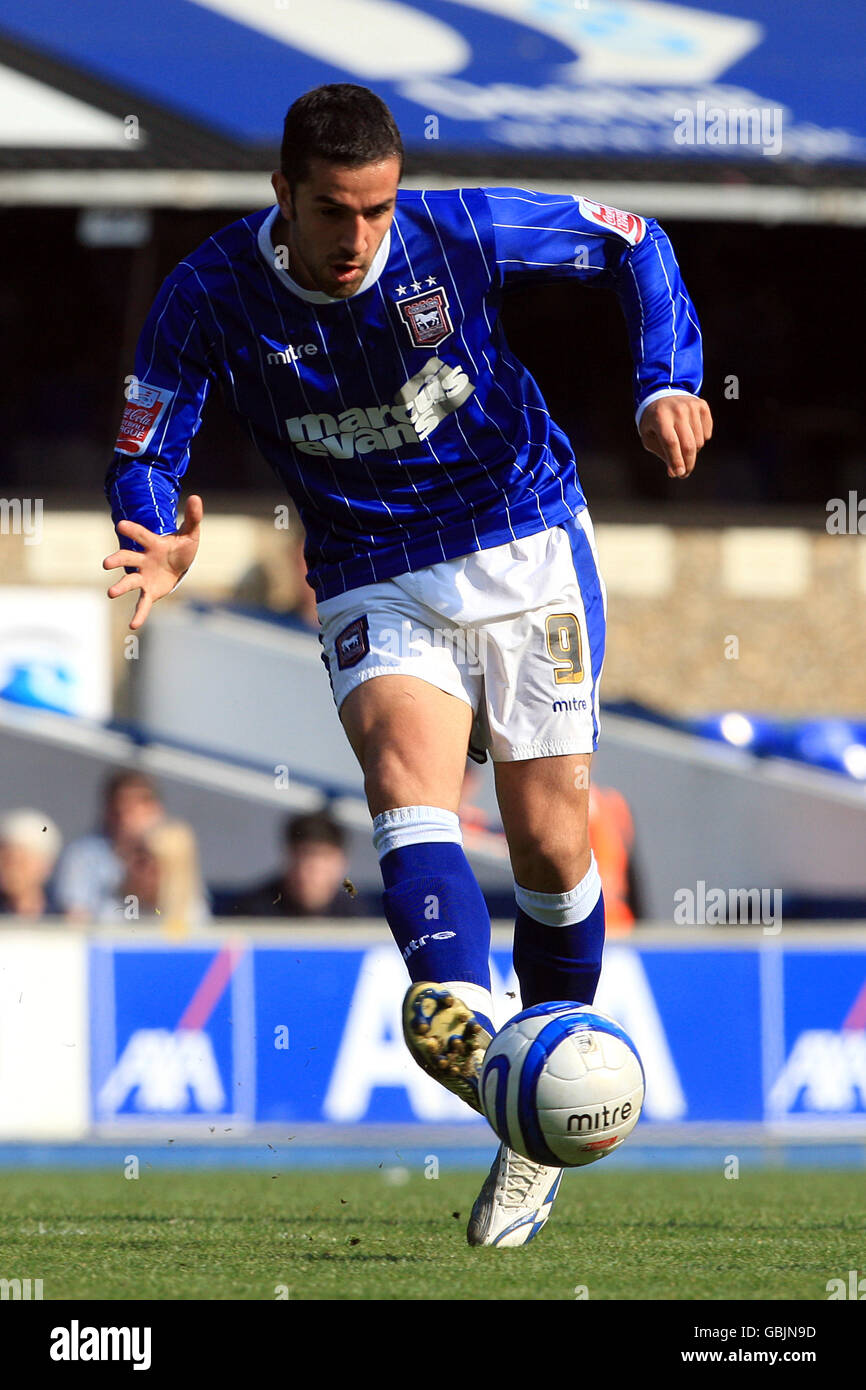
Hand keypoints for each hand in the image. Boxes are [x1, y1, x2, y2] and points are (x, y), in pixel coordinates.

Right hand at [104, 494, 202, 630]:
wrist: (179, 566)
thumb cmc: (181, 547)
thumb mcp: (191, 533)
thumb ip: (193, 517)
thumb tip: (197, 497)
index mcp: (152, 544)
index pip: (141, 535)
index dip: (132, 531)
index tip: (120, 526)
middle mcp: (143, 560)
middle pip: (128, 558)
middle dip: (117, 560)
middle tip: (106, 563)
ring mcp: (144, 577)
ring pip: (129, 581)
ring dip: (120, 587)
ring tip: (111, 593)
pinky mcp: (149, 591)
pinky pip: (142, 604)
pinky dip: (138, 614)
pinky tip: (133, 626)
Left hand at [639, 395, 711, 478]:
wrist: (662, 394)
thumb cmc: (653, 421)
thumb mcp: (650, 437)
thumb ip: (662, 454)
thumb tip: (674, 472)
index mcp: (660, 418)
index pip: (671, 443)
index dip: (676, 461)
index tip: (679, 474)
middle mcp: (677, 410)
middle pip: (688, 444)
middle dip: (688, 463)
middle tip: (684, 474)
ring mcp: (692, 406)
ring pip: (699, 441)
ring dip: (692, 451)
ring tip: (682, 448)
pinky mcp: (702, 406)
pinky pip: (706, 433)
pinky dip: (700, 440)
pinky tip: (690, 434)